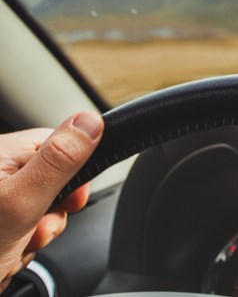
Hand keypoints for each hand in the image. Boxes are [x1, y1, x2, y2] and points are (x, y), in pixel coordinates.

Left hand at [0, 112, 102, 290]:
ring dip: (32, 234)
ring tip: (12, 247)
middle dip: (50, 213)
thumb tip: (90, 121)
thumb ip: (59, 161)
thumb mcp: (22, 203)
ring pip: (35, 209)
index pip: (60, 144)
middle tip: (33, 230)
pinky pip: (18, 227)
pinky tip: (3, 253)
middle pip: (51, 180)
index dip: (74, 175)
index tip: (72, 201)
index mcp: (0, 153)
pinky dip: (16, 245)